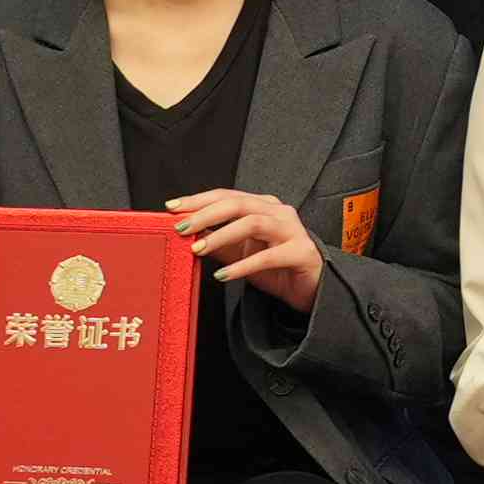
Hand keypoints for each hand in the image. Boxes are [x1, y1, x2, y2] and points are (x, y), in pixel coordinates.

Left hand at [166, 187, 321, 303]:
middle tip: (181, 228)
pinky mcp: (301, 252)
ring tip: (198, 249)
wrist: (311, 288)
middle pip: (237, 204)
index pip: (226, 195)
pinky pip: (268, 257)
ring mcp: (292, 230)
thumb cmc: (275, 267)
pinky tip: (223, 275)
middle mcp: (278, 212)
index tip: (172, 208)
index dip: (198, 200)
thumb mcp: (239, 253)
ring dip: (221, 236)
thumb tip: (186, 235)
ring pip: (253, 223)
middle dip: (205, 214)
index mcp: (262, 206)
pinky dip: (242, 266)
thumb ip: (216, 241)